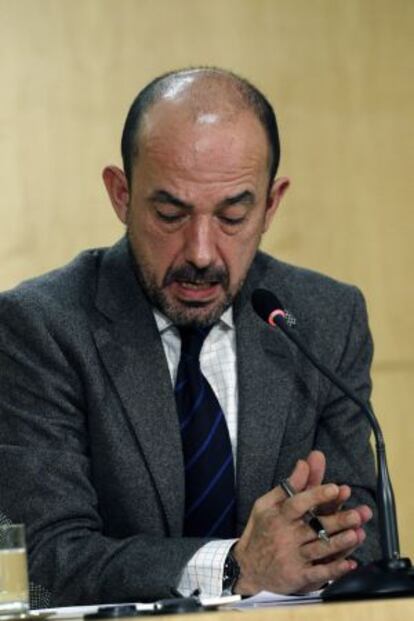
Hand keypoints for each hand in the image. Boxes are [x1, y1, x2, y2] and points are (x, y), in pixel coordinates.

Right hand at [233, 451, 371, 594]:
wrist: (248, 568)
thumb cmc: (260, 531)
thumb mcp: (267, 505)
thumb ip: (289, 485)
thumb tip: (304, 463)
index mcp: (279, 516)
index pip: (298, 503)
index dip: (317, 495)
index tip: (335, 488)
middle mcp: (286, 536)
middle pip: (315, 527)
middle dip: (338, 520)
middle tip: (357, 514)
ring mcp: (293, 557)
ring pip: (320, 549)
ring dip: (340, 543)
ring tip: (357, 534)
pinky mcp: (298, 576)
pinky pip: (319, 574)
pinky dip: (335, 570)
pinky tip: (350, 564)